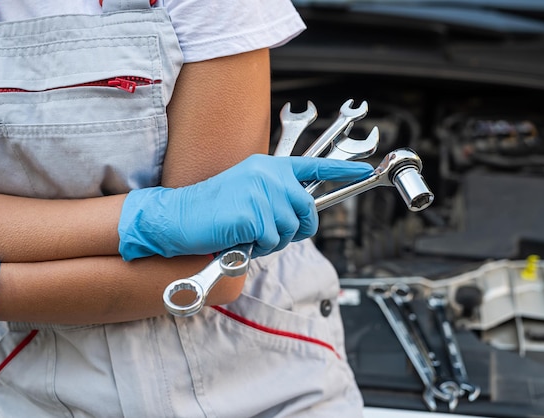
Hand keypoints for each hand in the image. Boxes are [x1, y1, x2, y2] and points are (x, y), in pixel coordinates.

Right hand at [118, 154, 372, 259]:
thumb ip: (275, 195)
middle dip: (296, 228)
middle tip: (269, 233)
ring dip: (272, 241)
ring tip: (248, 233)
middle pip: (306, 209)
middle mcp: (268, 176)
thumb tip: (301, 212)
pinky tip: (240, 239)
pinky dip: (258, 248)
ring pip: (290, 230)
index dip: (342, 169)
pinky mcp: (253, 214)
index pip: (312, 165)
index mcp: (268, 167)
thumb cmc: (214, 210)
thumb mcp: (248, 191)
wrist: (179, 217)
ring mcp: (261, 193)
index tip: (364, 170)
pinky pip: (273, 242)